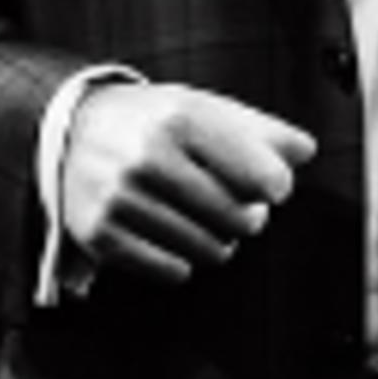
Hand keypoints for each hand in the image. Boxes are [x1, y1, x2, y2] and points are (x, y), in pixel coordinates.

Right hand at [59, 82, 316, 288]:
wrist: (71, 130)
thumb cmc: (153, 121)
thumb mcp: (204, 107)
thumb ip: (259, 128)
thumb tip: (306, 150)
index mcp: (181, 118)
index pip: (263, 176)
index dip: (276, 186)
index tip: (270, 185)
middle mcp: (147, 157)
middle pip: (240, 219)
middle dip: (248, 217)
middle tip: (235, 205)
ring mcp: (120, 198)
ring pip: (209, 251)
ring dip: (218, 242)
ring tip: (203, 219)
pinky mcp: (100, 235)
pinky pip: (173, 272)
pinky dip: (182, 261)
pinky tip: (172, 235)